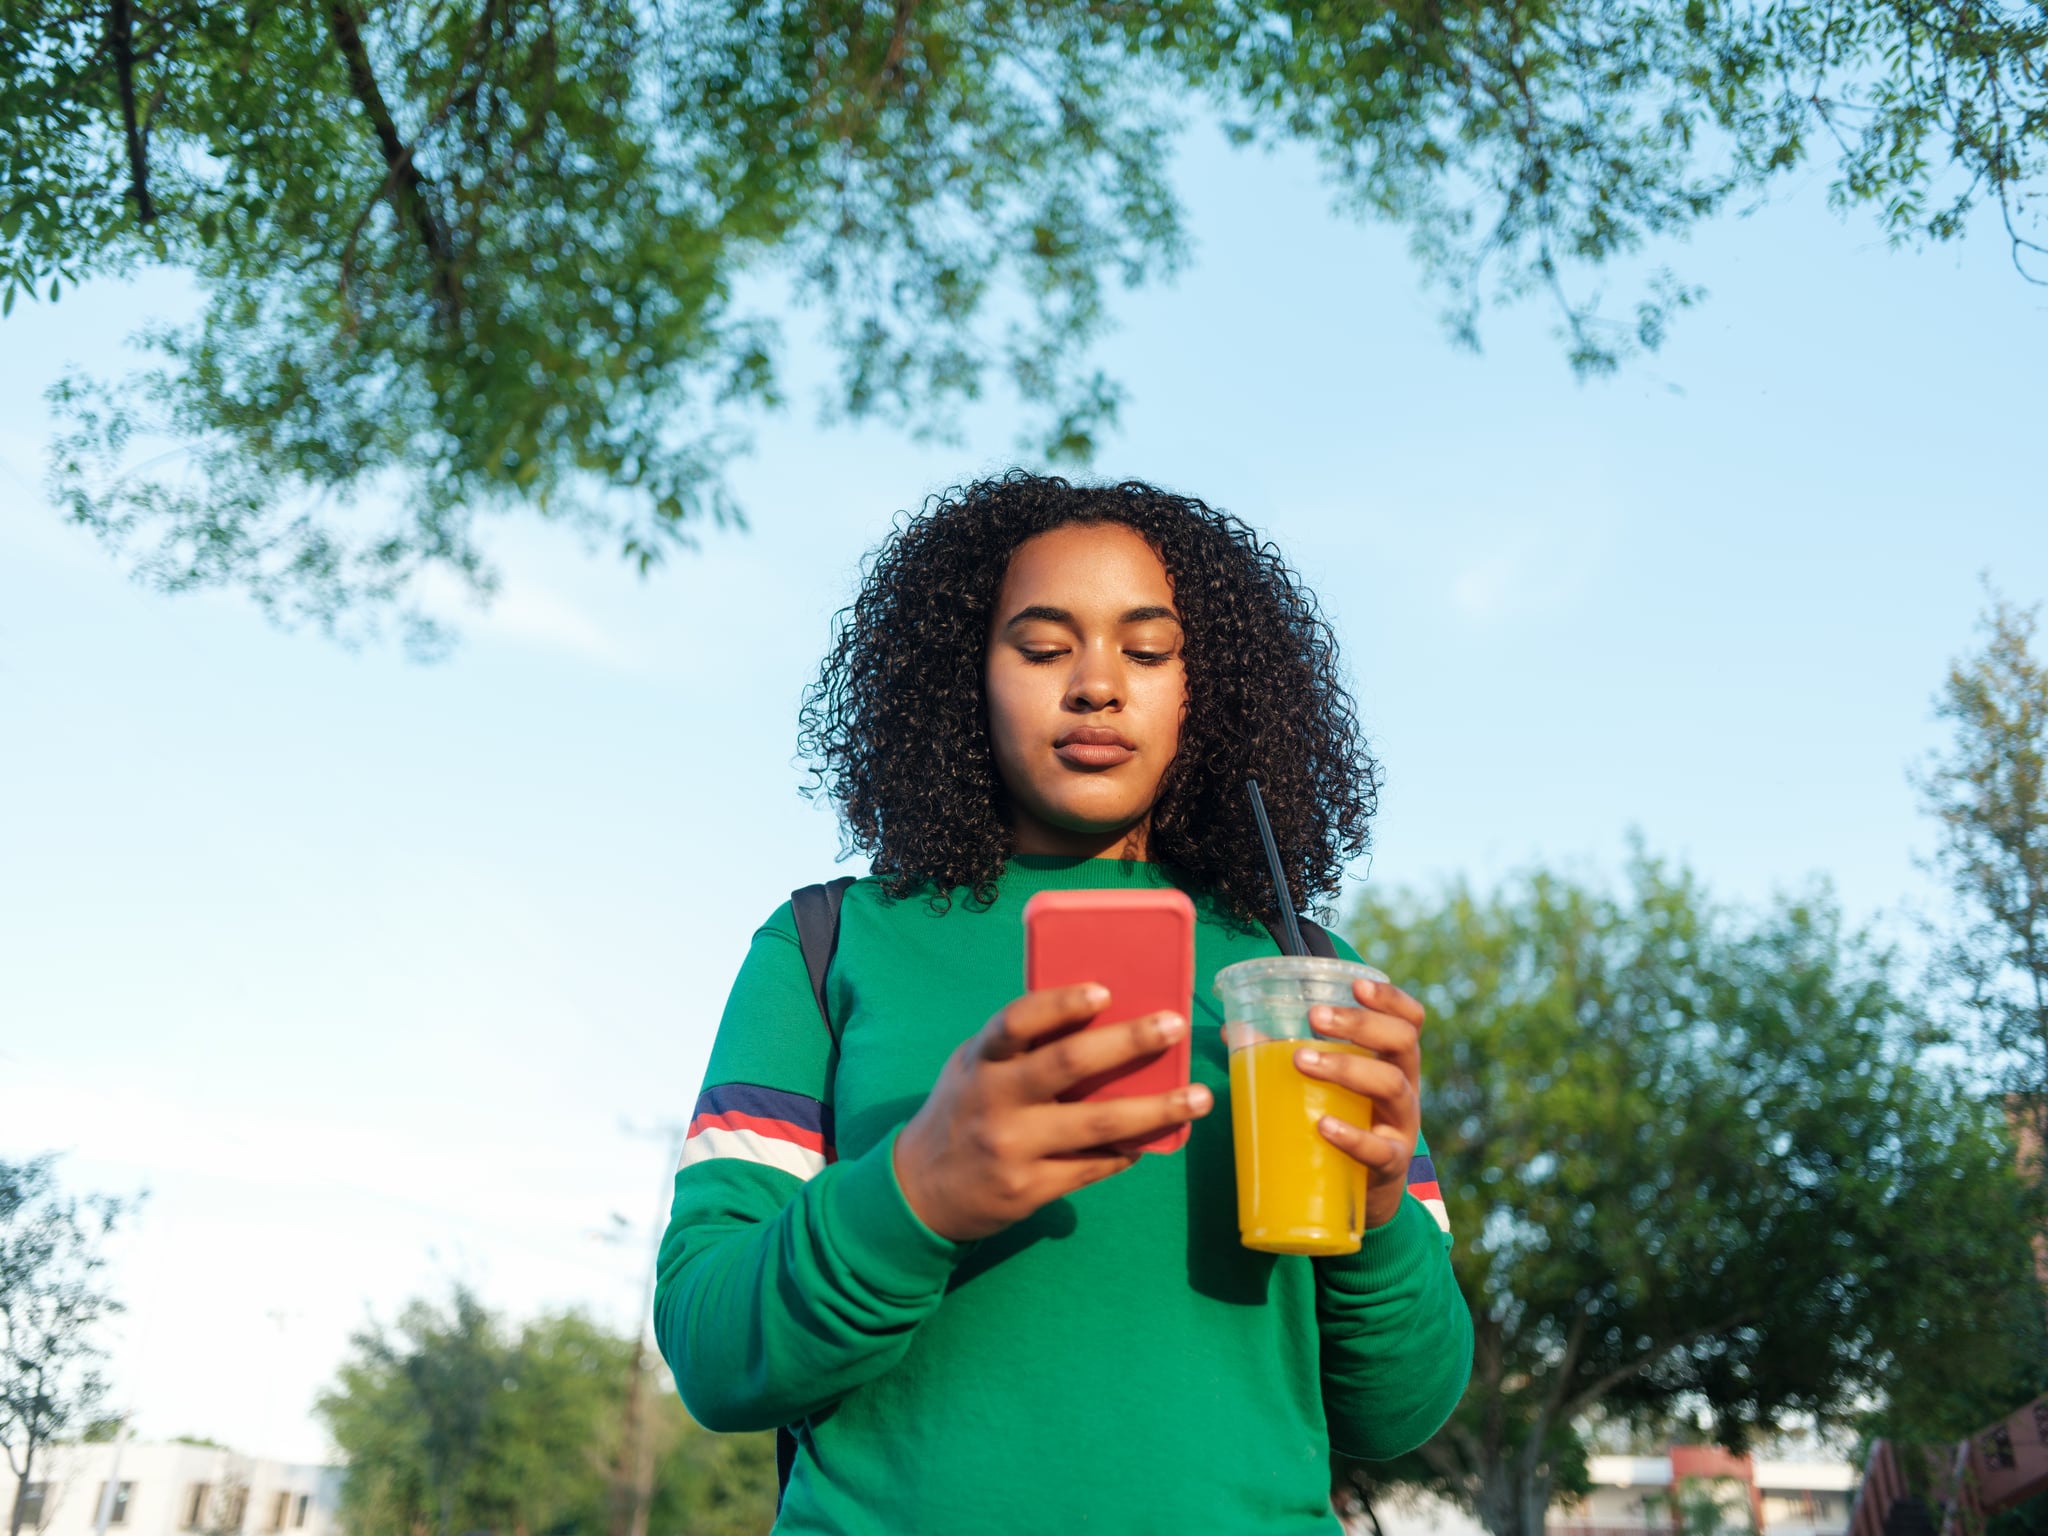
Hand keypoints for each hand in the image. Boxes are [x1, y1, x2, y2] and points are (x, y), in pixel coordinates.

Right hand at [893, 983, 1213, 1241]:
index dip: (1061, 1004)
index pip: (1018, 1021)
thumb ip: (1021, 1048)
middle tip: (1173, 1027)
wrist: (919, 1190)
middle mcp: (994, 1100)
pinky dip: (1127, 1152)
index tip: (1105, 992)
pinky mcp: (1029, 1189)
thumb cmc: (963, 1111)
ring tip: (1199, 1098)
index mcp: (980, 1060)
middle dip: (1128, 1042)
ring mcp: (1012, 1147)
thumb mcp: (974, 1068)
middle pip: (1068, 1064)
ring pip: (1097, 1125)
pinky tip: (1152, 1140)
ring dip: (1156, 1109)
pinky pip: (1093, 1166)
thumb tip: (1103, 1020)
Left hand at [1292, 975, 1424, 1230]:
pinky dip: (1351, 1136)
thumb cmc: (1344, 1124)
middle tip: (1315, 1016)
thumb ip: (1287, 1055)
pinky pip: (1379, 1149)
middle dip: (1360, 1024)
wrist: (1364, 1197)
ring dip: (1346, 1068)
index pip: (1409, 1020)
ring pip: (1391, 1086)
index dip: (1389, 998)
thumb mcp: (1330, 1088)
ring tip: (1303, 1061)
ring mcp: (1402, 1127)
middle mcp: (1406, 1088)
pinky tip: (1323, 1126)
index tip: (1355, 984)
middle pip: (1402, 1043)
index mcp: (1392, 1062)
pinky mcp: (1390, 1165)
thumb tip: (1232, 1029)